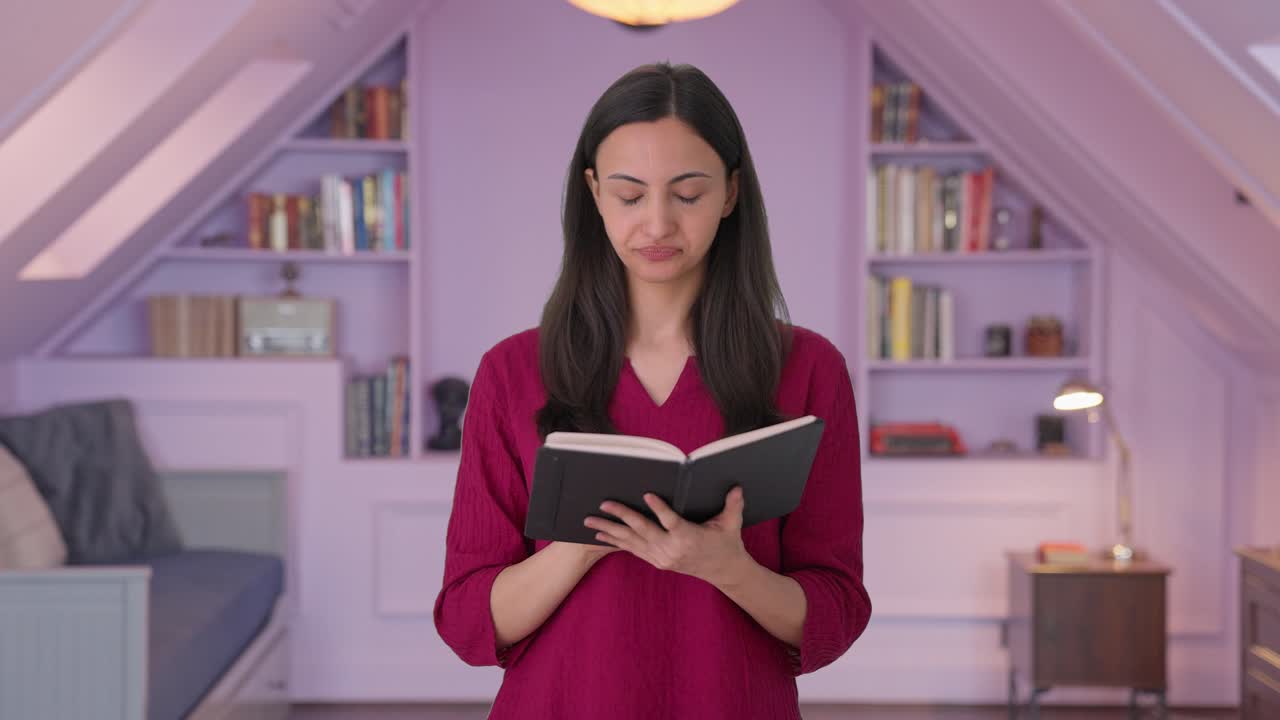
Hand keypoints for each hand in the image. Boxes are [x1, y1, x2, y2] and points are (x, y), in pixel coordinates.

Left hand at [583, 486, 751, 588]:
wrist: (724, 572)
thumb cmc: (727, 543)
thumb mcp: (732, 524)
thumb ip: (733, 505)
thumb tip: (737, 487)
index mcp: (689, 537)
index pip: (671, 521)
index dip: (659, 508)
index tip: (647, 494)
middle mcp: (672, 549)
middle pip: (643, 529)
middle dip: (621, 515)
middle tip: (604, 503)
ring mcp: (662, 557)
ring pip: (632, 541)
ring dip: (610, 530)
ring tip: (590, 520)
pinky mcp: (657, 561)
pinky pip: (632, 549)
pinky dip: (615, 541)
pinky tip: (600, 534)